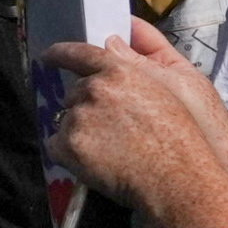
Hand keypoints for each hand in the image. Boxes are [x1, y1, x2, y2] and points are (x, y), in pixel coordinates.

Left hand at [43, 24, 227, 210]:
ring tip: (112, 151)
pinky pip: (56, 146)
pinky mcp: (68, 145)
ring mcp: (78, 117)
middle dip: (86, 108)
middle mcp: (94, 90)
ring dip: (81, 133)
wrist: (177, 179)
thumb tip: (110, 47)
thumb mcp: (164, 93)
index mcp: (119, 72)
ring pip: (67, 121)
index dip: (60, 53)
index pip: (80, 54)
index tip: (48, 57)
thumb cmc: (179, 139)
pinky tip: (95, 163)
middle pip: (74, 94)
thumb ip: (132, 70)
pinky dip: (69, 154)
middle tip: (112, 131)